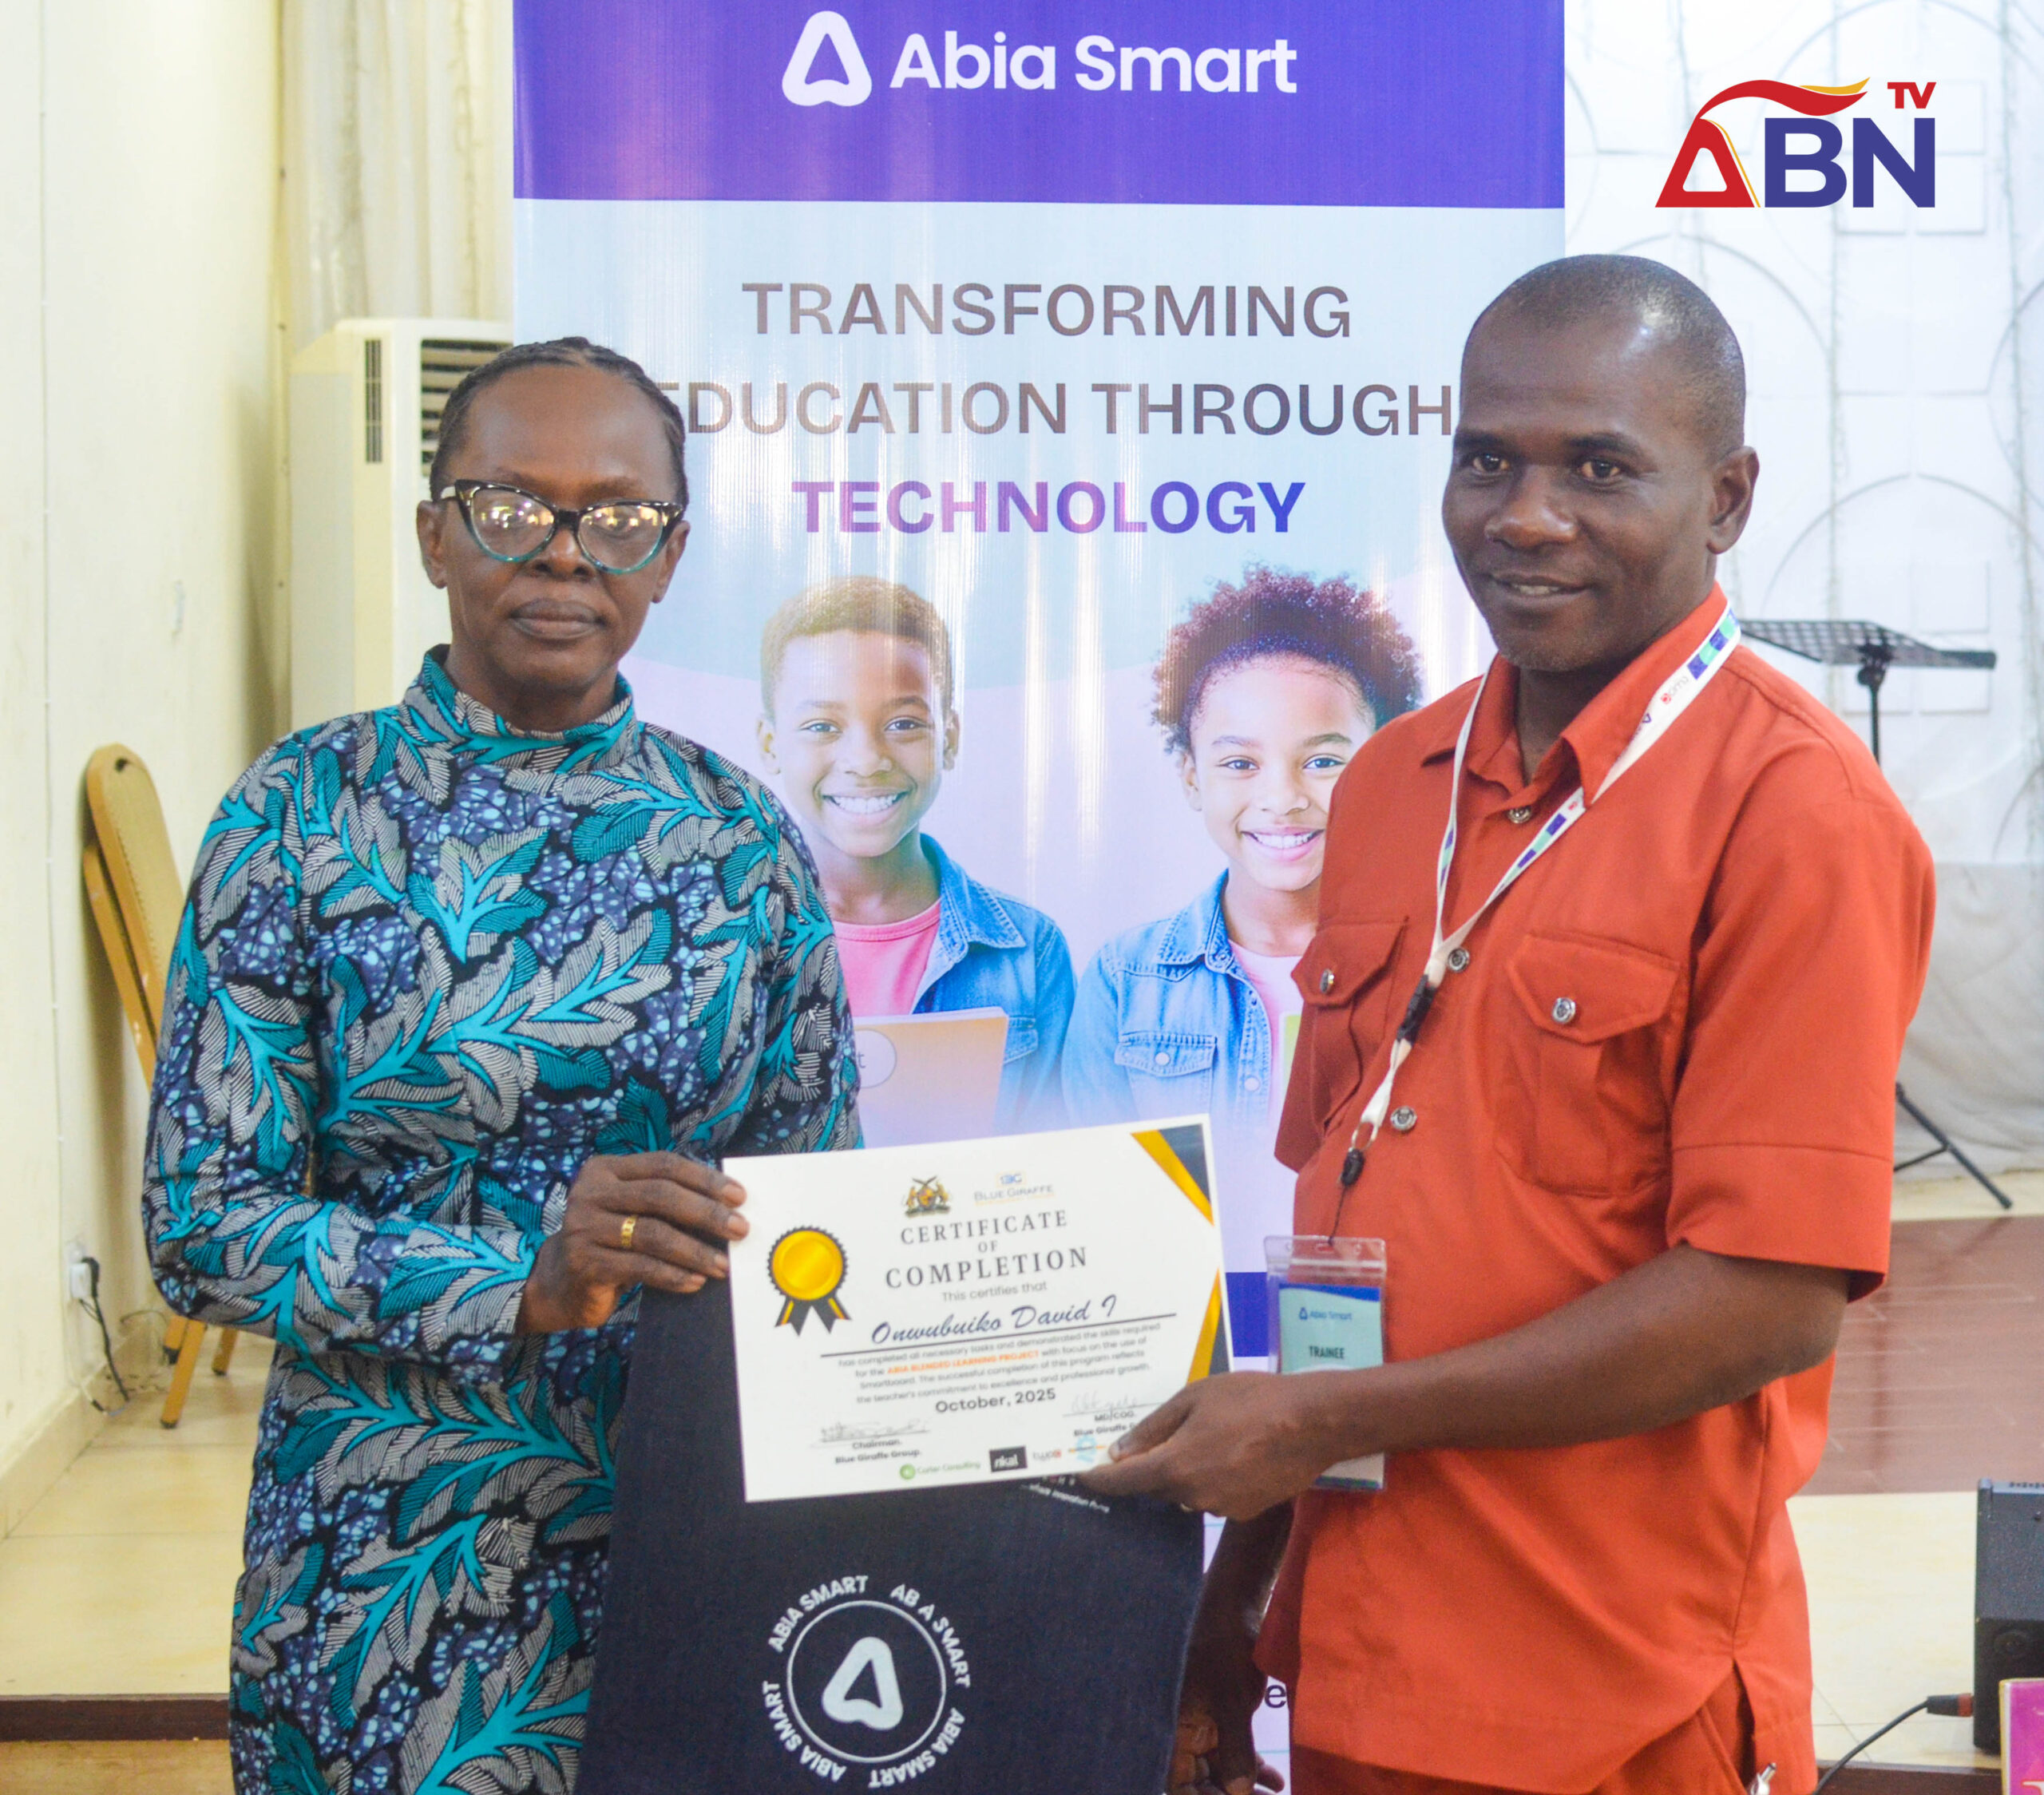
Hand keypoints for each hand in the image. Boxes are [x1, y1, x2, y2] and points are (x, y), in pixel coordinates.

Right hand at [516, 1152, 746, 1332]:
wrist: (559, 1282)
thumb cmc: (610, 1240)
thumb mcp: (631, 1210)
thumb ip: (664, 1200)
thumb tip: (727, 1206)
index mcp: (605, 1169)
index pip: (663, 1165)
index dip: (704, 1179)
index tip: (738, 1196)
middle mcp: (590, 1193)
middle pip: (660, 1195)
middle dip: (706, 1212)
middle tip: (740, 1229)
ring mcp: (584, 1228)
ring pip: (653, 1234)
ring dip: (696, 1251)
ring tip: (724, 1264)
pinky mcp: (585, 1263)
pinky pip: (641, 1267)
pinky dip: (674, 1275)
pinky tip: (696, 1282)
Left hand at [1078, 1371, 1360, 1518]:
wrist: (1313, 1422)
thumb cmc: (1250, 1399)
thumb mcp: (1195, 1398)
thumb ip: (1154, 1427)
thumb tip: (1120, 1451)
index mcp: (1175, 1467)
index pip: (1124, 1481)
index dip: (1100, 1477)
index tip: (1082, 1473)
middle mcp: (1193, 1496)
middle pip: (1157, 1485)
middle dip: (1152, 1465)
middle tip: (1159, 1436)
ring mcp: (1221, 1507)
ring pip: (1186, 1490)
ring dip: (1185, 1469)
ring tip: (1208, 1435)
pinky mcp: (1245, 1511)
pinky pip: (1214, 1494)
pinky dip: (1212, 1476)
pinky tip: (1232, 1450)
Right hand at [1170, 1626, 1285, 1794]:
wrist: (1236, 1606)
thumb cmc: (1224, 1647)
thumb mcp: (1231, 1701)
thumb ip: (1234, 1751)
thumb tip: (1238, 1794)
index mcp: (1171, 1727)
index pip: (1178, 1783)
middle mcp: (1182, 1731)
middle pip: (1199, 1781)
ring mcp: (1202, 1723)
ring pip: (1220, 1770)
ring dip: (1244, 1786)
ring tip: (1272, 1794)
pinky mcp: (1221, 1715)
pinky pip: (1233, 1751)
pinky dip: (1252, 1766)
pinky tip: (1274, 1779)